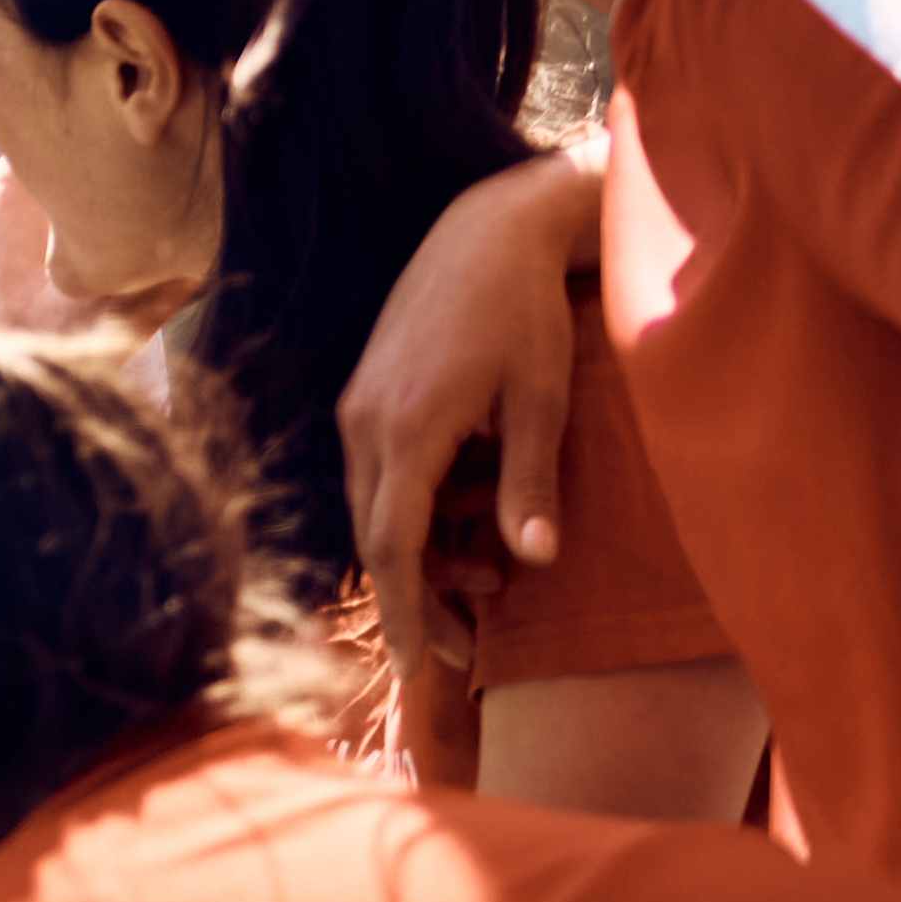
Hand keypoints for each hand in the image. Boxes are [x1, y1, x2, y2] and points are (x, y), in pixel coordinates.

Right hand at [338, 151, 598, 661]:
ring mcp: (358, 410)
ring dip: (423, 557)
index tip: (415, 669)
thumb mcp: (542, 400)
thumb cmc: (527, 313)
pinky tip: (468, 518)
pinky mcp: (367, 398)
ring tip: (489, 585)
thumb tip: (534, 560)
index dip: (402, 613)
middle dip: (417, 601)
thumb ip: (529, 481)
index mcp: (408, 428)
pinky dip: (418, 514)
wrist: (486, 232)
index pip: (392, 545)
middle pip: (376, 539)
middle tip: (469, 653)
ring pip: (375, 510)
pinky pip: (380, 478)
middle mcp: (365, 424)